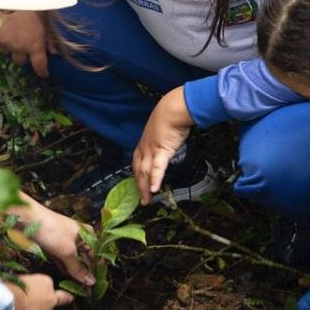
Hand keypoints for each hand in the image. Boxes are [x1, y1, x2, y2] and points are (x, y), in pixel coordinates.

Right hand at [0, 10, 52, 77]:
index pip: (39, 66)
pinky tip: (7, 33)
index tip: (43, 73)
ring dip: (11, 49)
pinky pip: (0, 45)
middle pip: (20, 62)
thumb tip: (53, 53)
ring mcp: (7, 42)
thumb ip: (50, 40)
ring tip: (15, 38)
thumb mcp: (47, 24)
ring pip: (8, 54)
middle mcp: (20, 47)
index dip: (42, 71)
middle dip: (23, 57)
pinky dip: (3, 41)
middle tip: (25, 48)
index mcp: (35, 45)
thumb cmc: (35, 10)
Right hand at [6, 274, 72, 309]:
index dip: (45, 287)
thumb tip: (20, 288)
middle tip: (67, 300)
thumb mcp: (18, 280)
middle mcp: (50, 299)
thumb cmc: (10, 286)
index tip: (43, 288)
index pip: (48, 283)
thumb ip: (25, 285)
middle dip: (62, 301)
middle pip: (61, 300)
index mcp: (45, 282)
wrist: (7, 303)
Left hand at [9, 193, 94, 285]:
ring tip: (76, 288)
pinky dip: (64, 268)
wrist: (29, 219)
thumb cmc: (52, 230)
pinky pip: (63, 259)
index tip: (95, 287)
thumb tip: (91, 282)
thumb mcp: (67, 251)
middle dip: (84, 274)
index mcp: (88, 235)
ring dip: (74, 273)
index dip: (96, 272)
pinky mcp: (56, 246)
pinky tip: (66, 278)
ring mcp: (67, 242)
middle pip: (85, 260)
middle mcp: (80, 238)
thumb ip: (78, 268)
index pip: (96, 257)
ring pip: (73, 261)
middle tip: (85, 290)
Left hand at [133, 87, 193, 203]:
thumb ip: (161, 139)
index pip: (136, 164)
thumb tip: (166, 143)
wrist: (173, 109)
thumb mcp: (162, 130)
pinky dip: (155, 179)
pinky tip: (154, 189)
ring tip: (147, 200)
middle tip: (143, 200)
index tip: (139, 186)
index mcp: (143, 144)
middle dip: (139, 187)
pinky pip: (157, 168)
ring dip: (145, 188)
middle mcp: (144, 149)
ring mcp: (151, 150)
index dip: (137, 177)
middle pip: (138, 171)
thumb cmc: (169, 117)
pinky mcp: (161, 150)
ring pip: (145, 172)